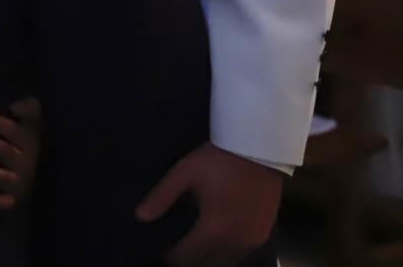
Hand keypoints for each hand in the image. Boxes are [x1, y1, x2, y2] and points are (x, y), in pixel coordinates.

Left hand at [0, 98, 40, 209]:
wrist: (38, 179)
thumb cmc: (22, 141)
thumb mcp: (29, 123)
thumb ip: (28, 109)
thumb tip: (16, 106)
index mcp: (29, 138)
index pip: (13, 129)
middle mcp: (26, 161)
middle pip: (5, 151)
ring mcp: (20, 181)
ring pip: (2, 176)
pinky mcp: (13, 199)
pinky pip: (5, 202)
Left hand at [136, 143, 281, 266]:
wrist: (258, 148)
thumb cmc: (218, 160)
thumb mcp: (185, 172)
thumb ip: (162, 196)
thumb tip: (140, 216)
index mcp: (213, 229)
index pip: (185, 258)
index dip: (170, 259)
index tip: (161, 254)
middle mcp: (234, 243)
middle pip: (205, 266)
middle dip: (187, 262)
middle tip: (176, 253)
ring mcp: (252, 242)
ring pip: (224, 265)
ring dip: (207, 261)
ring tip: (192, 252)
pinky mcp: (263, 237)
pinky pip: (239, 257)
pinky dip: (224, 257)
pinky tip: (214, 248)